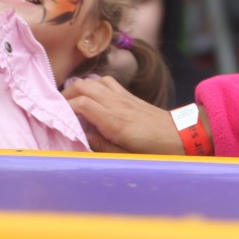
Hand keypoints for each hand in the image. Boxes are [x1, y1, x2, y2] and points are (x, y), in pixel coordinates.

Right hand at [63, 76, 183, 154]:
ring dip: (78, 88)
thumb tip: (82, 136)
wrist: (185, 136)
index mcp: (115, 121)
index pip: (82, 104)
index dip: (64, 107)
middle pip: (83, 86)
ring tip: (70, 103)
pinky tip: (91, 96)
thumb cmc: (157, 151)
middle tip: (57, 109)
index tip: (53, 116)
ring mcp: (124, 97)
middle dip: (66, 95)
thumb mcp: (128, 157)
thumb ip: (102, 146)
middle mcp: (117, 104)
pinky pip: (107, 82)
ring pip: (94, 81)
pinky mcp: (130, 95)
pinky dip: (94, 84)